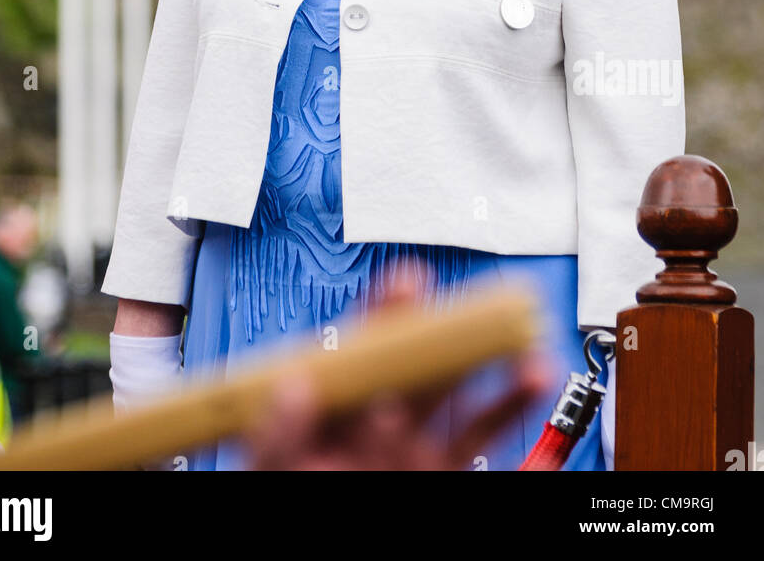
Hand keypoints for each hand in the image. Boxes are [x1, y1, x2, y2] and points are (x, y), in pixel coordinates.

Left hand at [246, 263, 554, 470]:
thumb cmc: (301, 486)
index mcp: (343, 404)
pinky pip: (488, 445)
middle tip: (484, 308)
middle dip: (456, 332)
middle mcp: (388, 418)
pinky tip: (533, 388)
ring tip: (527, 353)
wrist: (332, 559)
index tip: (410, 279)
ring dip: (501, 374)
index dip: (389, 309)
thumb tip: (293, 386)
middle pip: (427, 362)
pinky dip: (517, 417)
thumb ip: (281, 430)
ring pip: (468, 401)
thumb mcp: (279, 464)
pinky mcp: (447, 473)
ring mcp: (420, 447)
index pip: (369, 344)